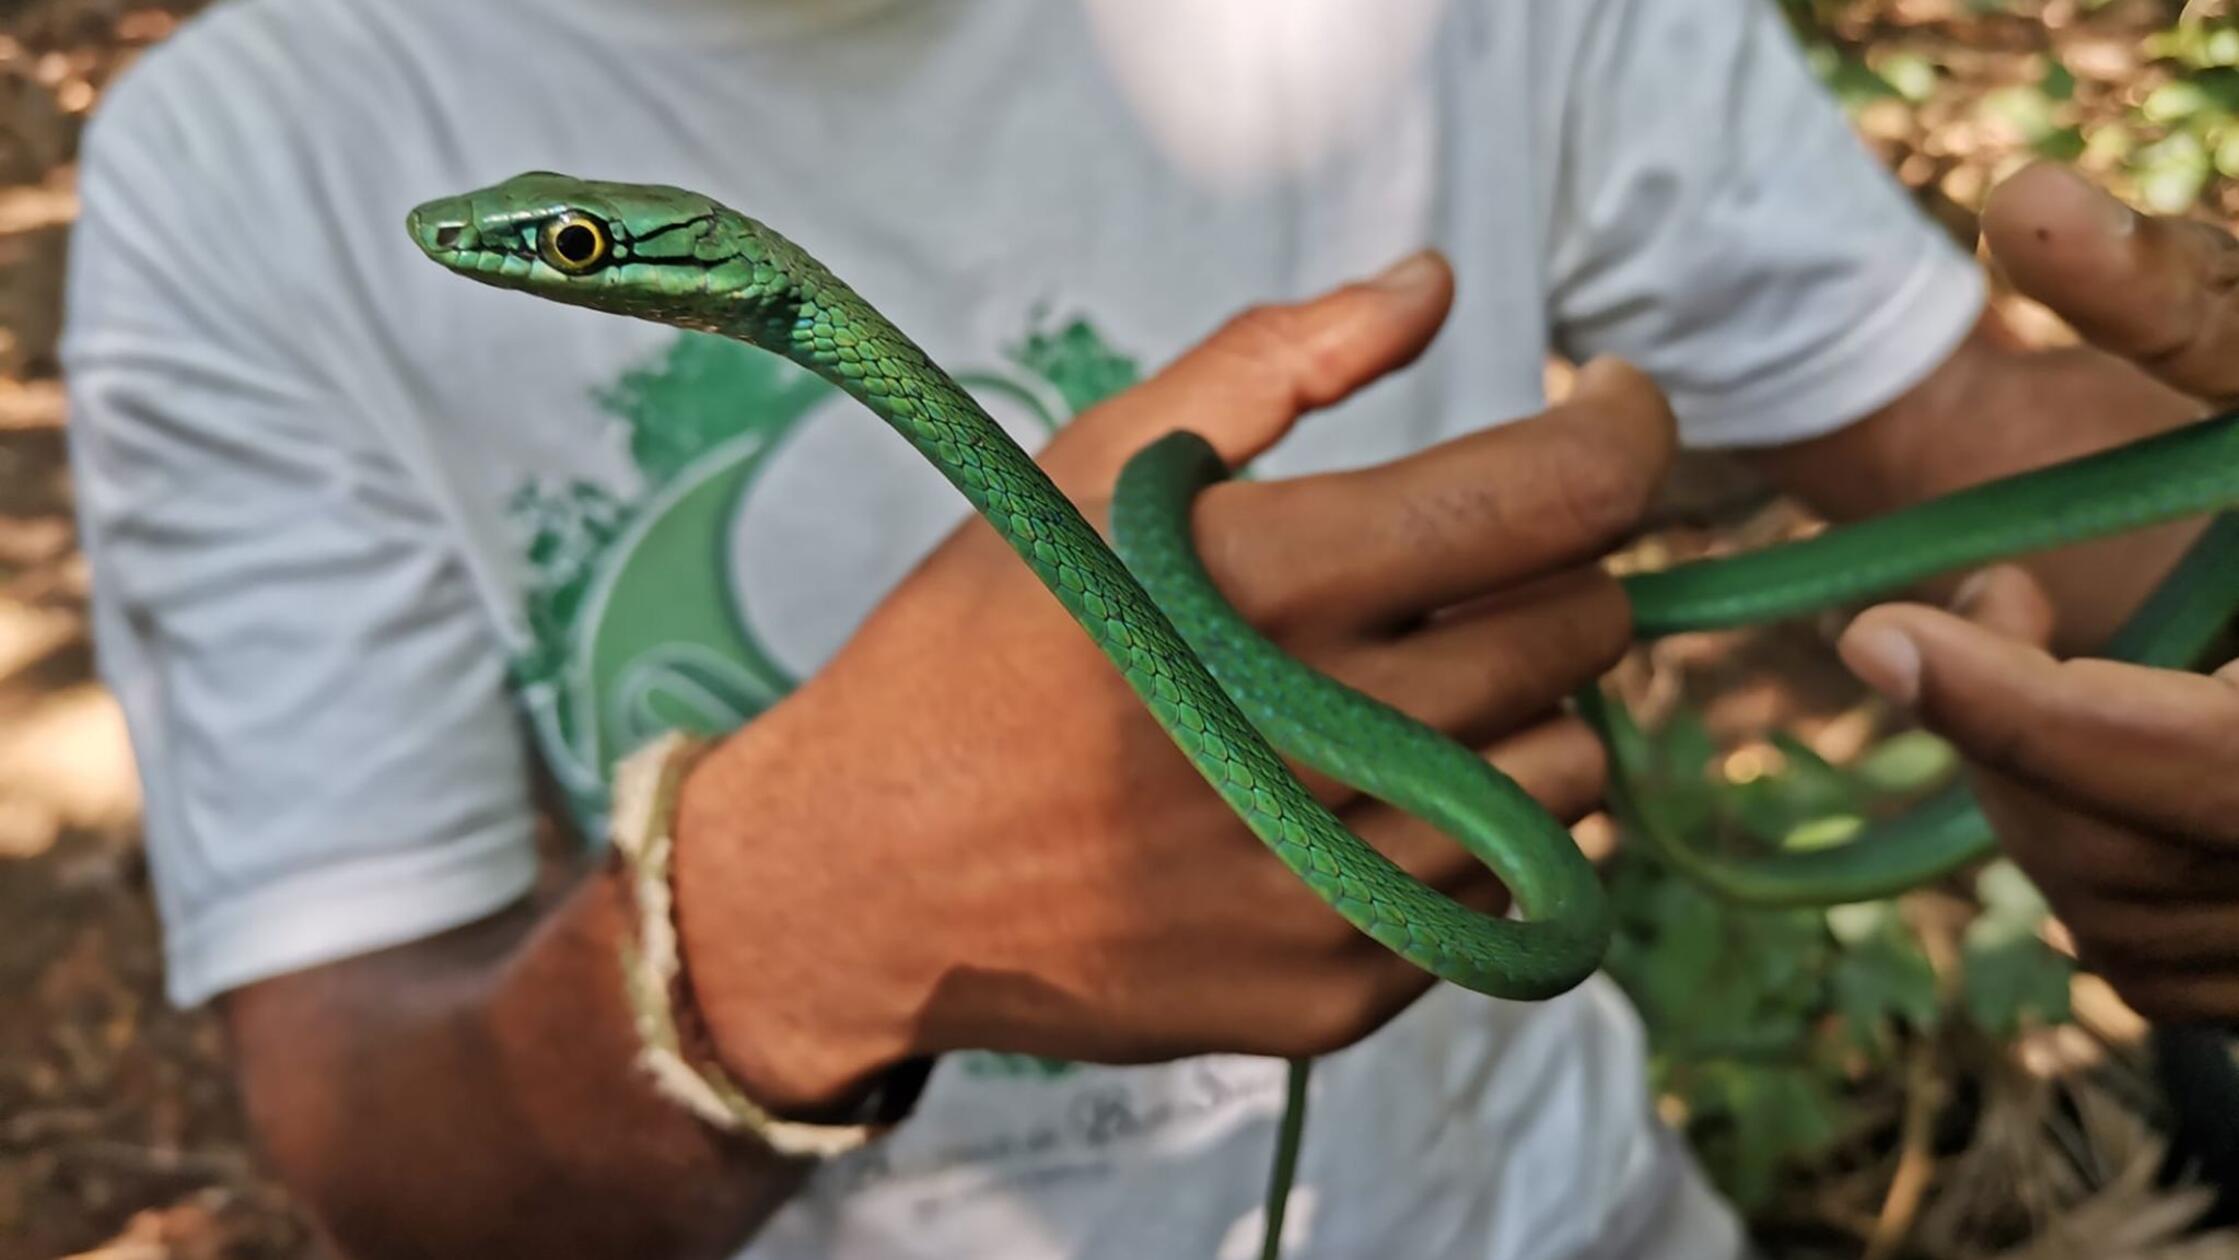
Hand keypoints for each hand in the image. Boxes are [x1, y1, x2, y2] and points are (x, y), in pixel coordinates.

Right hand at [671, 254, 1678, 1110]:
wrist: (859, 878)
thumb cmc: (976, 649)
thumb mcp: (1088, 470)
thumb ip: (1271, 362)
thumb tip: (1432, 287)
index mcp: (1261, 585)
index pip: (1556, 498)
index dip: (1622, 432)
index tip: (1608, 413)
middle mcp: (1314, 741)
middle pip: (1584, 631)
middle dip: (1552, 572)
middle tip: (1459, 568)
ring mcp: (1328, 885)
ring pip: (1574, 771)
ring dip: (1523, 711)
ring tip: (1405, 694)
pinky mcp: (1332, 993)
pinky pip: (1513, 898)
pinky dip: (1477, 834)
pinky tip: (1370, 801)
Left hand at [1841, 165, 2238, 1022]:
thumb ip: (2199, 303)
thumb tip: (2021, 202)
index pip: (2173, 757)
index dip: (2008, 702)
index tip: (1875, 631)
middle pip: (2124, 855)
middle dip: (2014, 733)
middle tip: (1989, 607)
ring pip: (2126, 924)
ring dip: (2044, 796)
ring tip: (2055, 659)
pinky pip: (2163, 969)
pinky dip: (2104, 865)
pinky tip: (2117, 756)